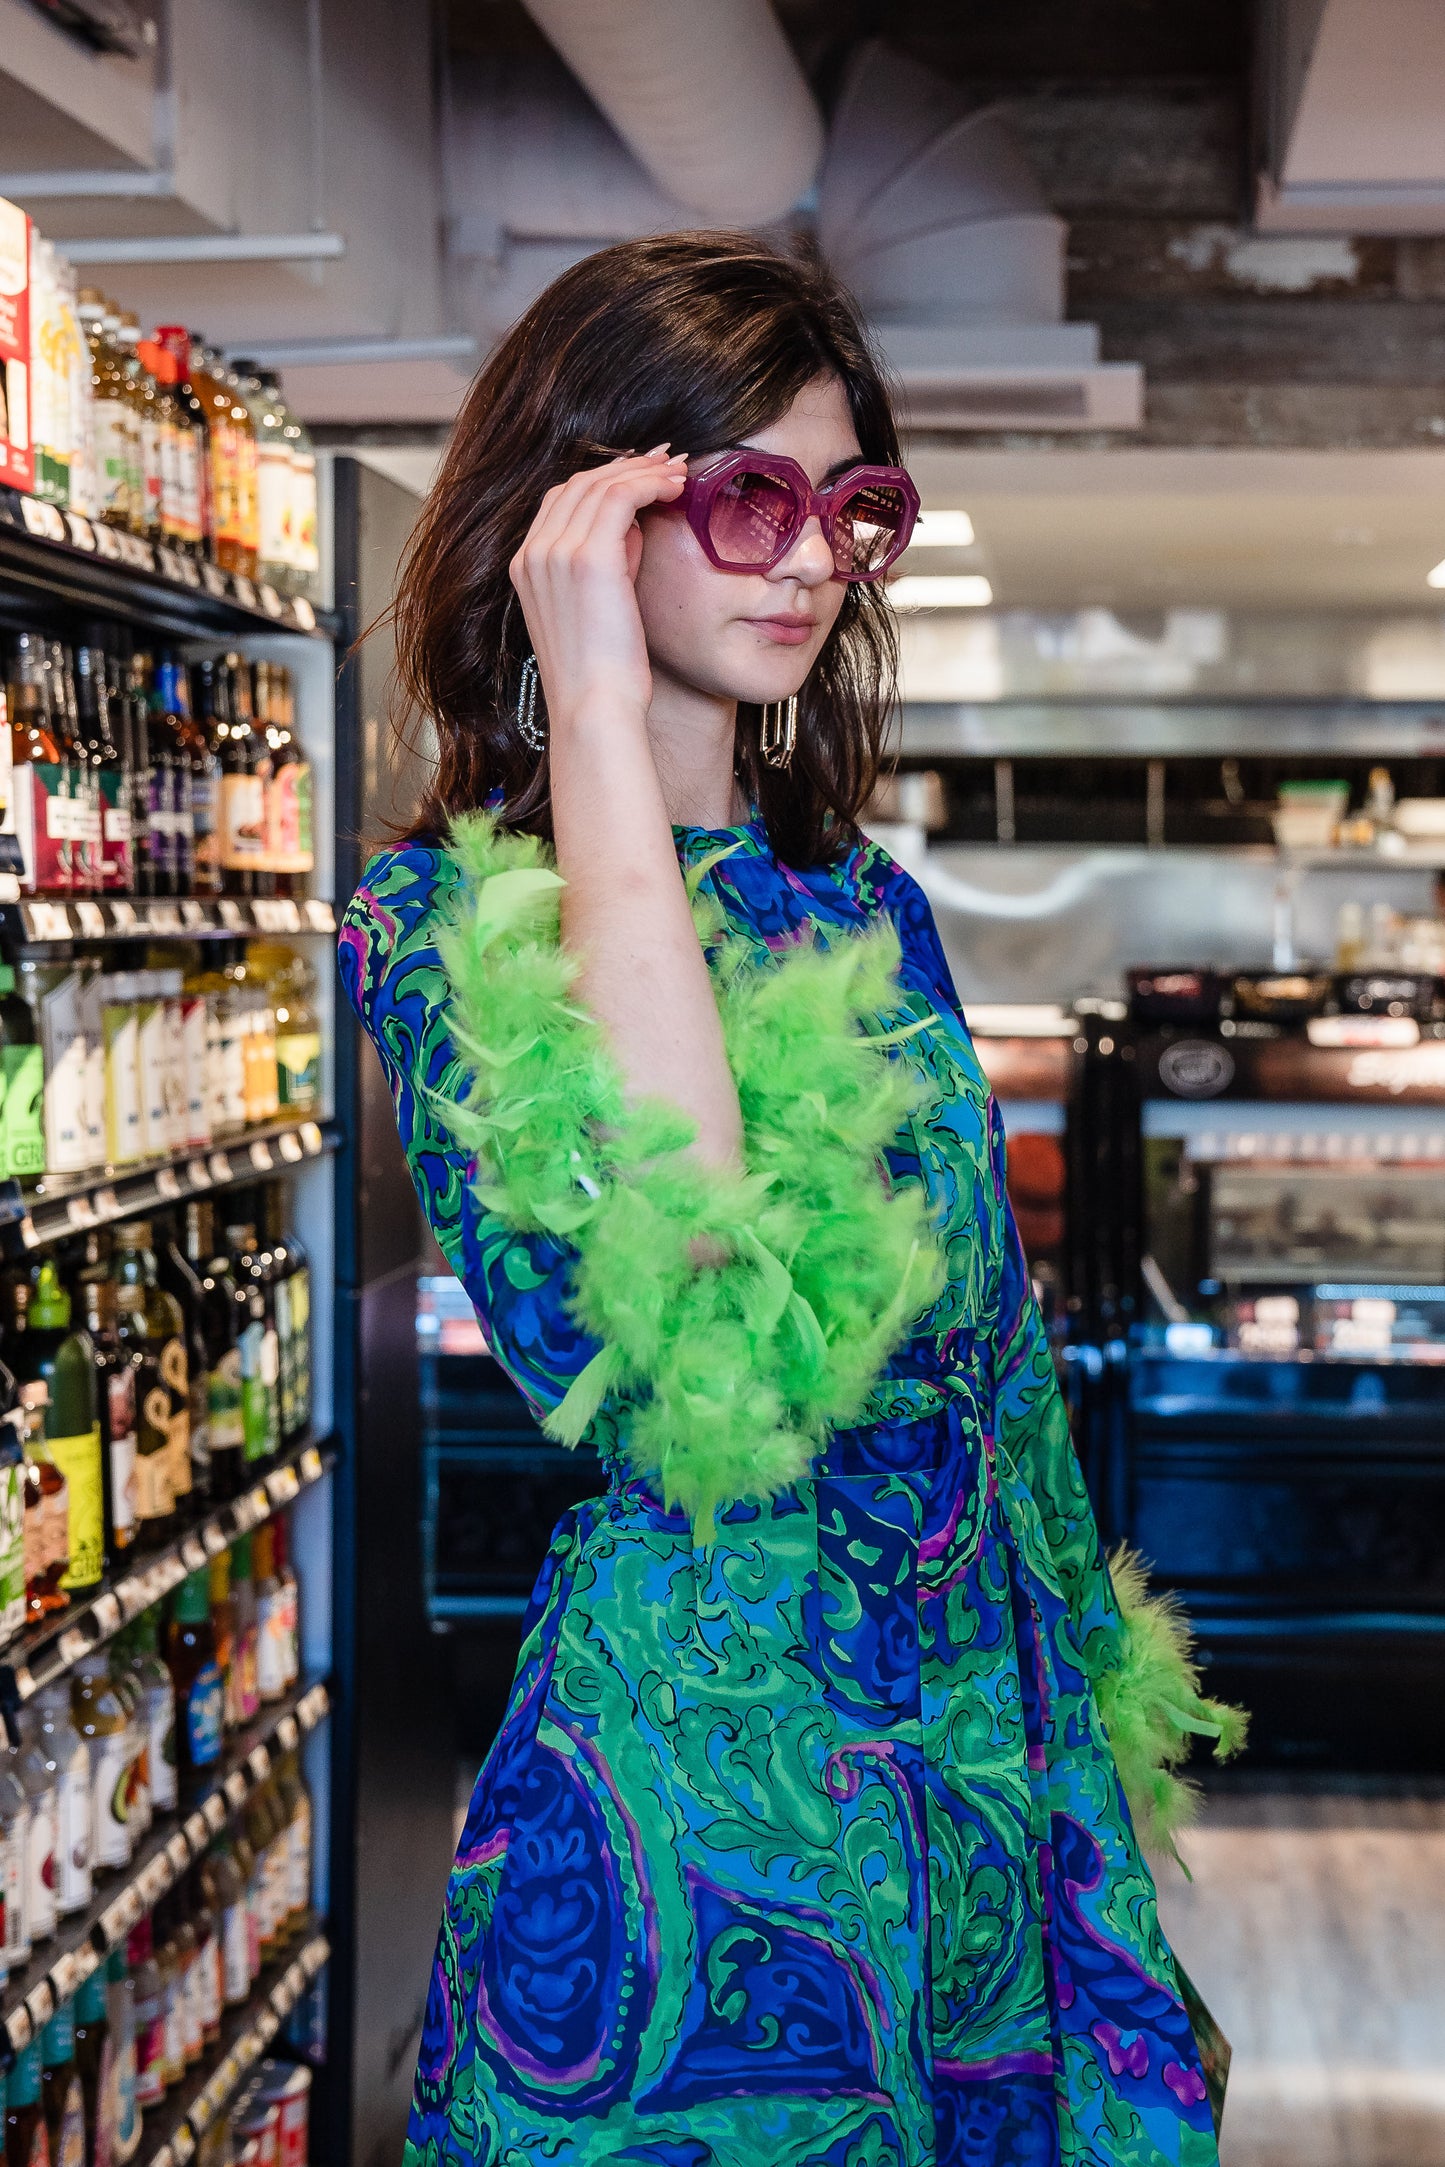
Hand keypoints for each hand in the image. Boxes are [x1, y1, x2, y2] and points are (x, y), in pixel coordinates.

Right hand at [509, 446, 687, 735]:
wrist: (595, 710)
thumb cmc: (603, 677)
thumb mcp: (599, 611)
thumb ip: (611, 565)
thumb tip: (637, 528)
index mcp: (526, 567)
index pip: (561, 501)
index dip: (603, 481)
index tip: (642, 474)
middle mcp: (533, 554)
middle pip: (578, 484)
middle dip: (626, 467)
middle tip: (668, 461)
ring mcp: (555, 553)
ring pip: (600, 485)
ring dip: (645, 471)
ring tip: (681, 471)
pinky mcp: (587, 558)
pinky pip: (620, 497)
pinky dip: (650, 483)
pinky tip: (678, 487)